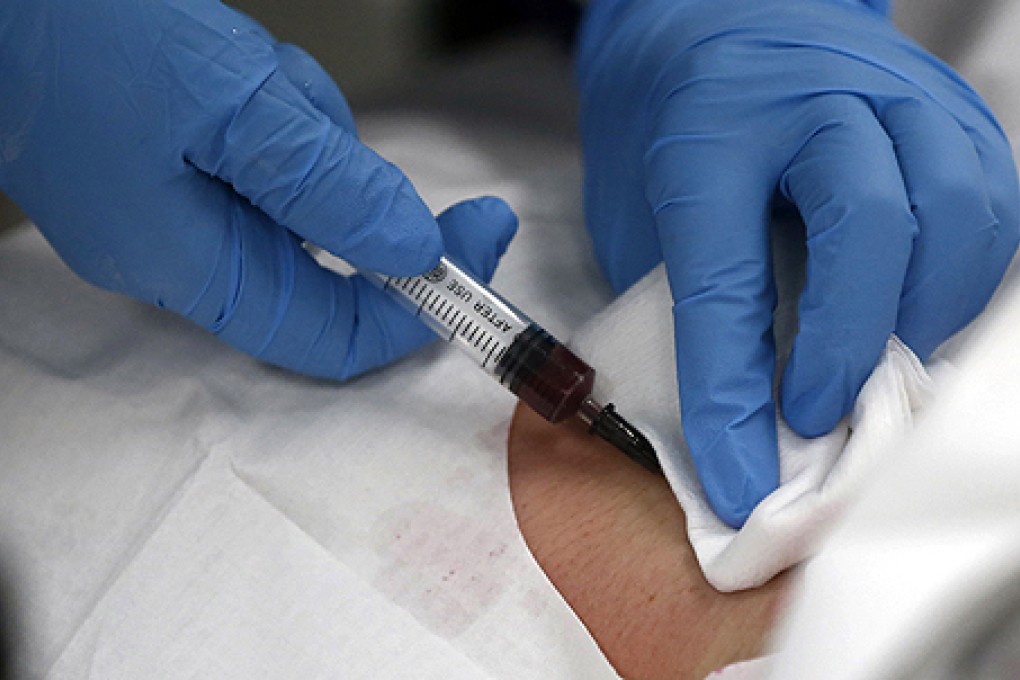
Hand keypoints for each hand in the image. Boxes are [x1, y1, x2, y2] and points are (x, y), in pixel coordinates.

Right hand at [0, 0, 516, 378]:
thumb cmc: (83, 38)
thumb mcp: (233, 107)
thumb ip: (331, 187)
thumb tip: (416, 252)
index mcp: (194, 270)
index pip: (334, 336)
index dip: (417, 303)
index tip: (479, 237)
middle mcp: (183, 261)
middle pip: (322, 258)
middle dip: (342, 180)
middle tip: (305, 105)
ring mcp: (172, 216)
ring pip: (296, 198)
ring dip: (302, 133)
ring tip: (247, 72)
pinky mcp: (170, 174)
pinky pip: (259, 164)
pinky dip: (270, 116)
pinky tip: (230, 70)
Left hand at [578, 0, 1018, 526]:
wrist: (711, 13)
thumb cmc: (666, 122)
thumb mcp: (640, 206)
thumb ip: (688, 292)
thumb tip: (740, 410)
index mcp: (708, 132)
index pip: (725, 279)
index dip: (732, 396)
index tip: (739, 478)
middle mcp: (810, 100)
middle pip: (869, 224)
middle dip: (851, 344)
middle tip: (817, 417)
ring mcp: (892, 90)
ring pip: (955, 205)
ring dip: (927, 311)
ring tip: (881, 367)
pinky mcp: (946, 101)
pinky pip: (990, 195)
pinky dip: (967, 271)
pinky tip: (922, 309)